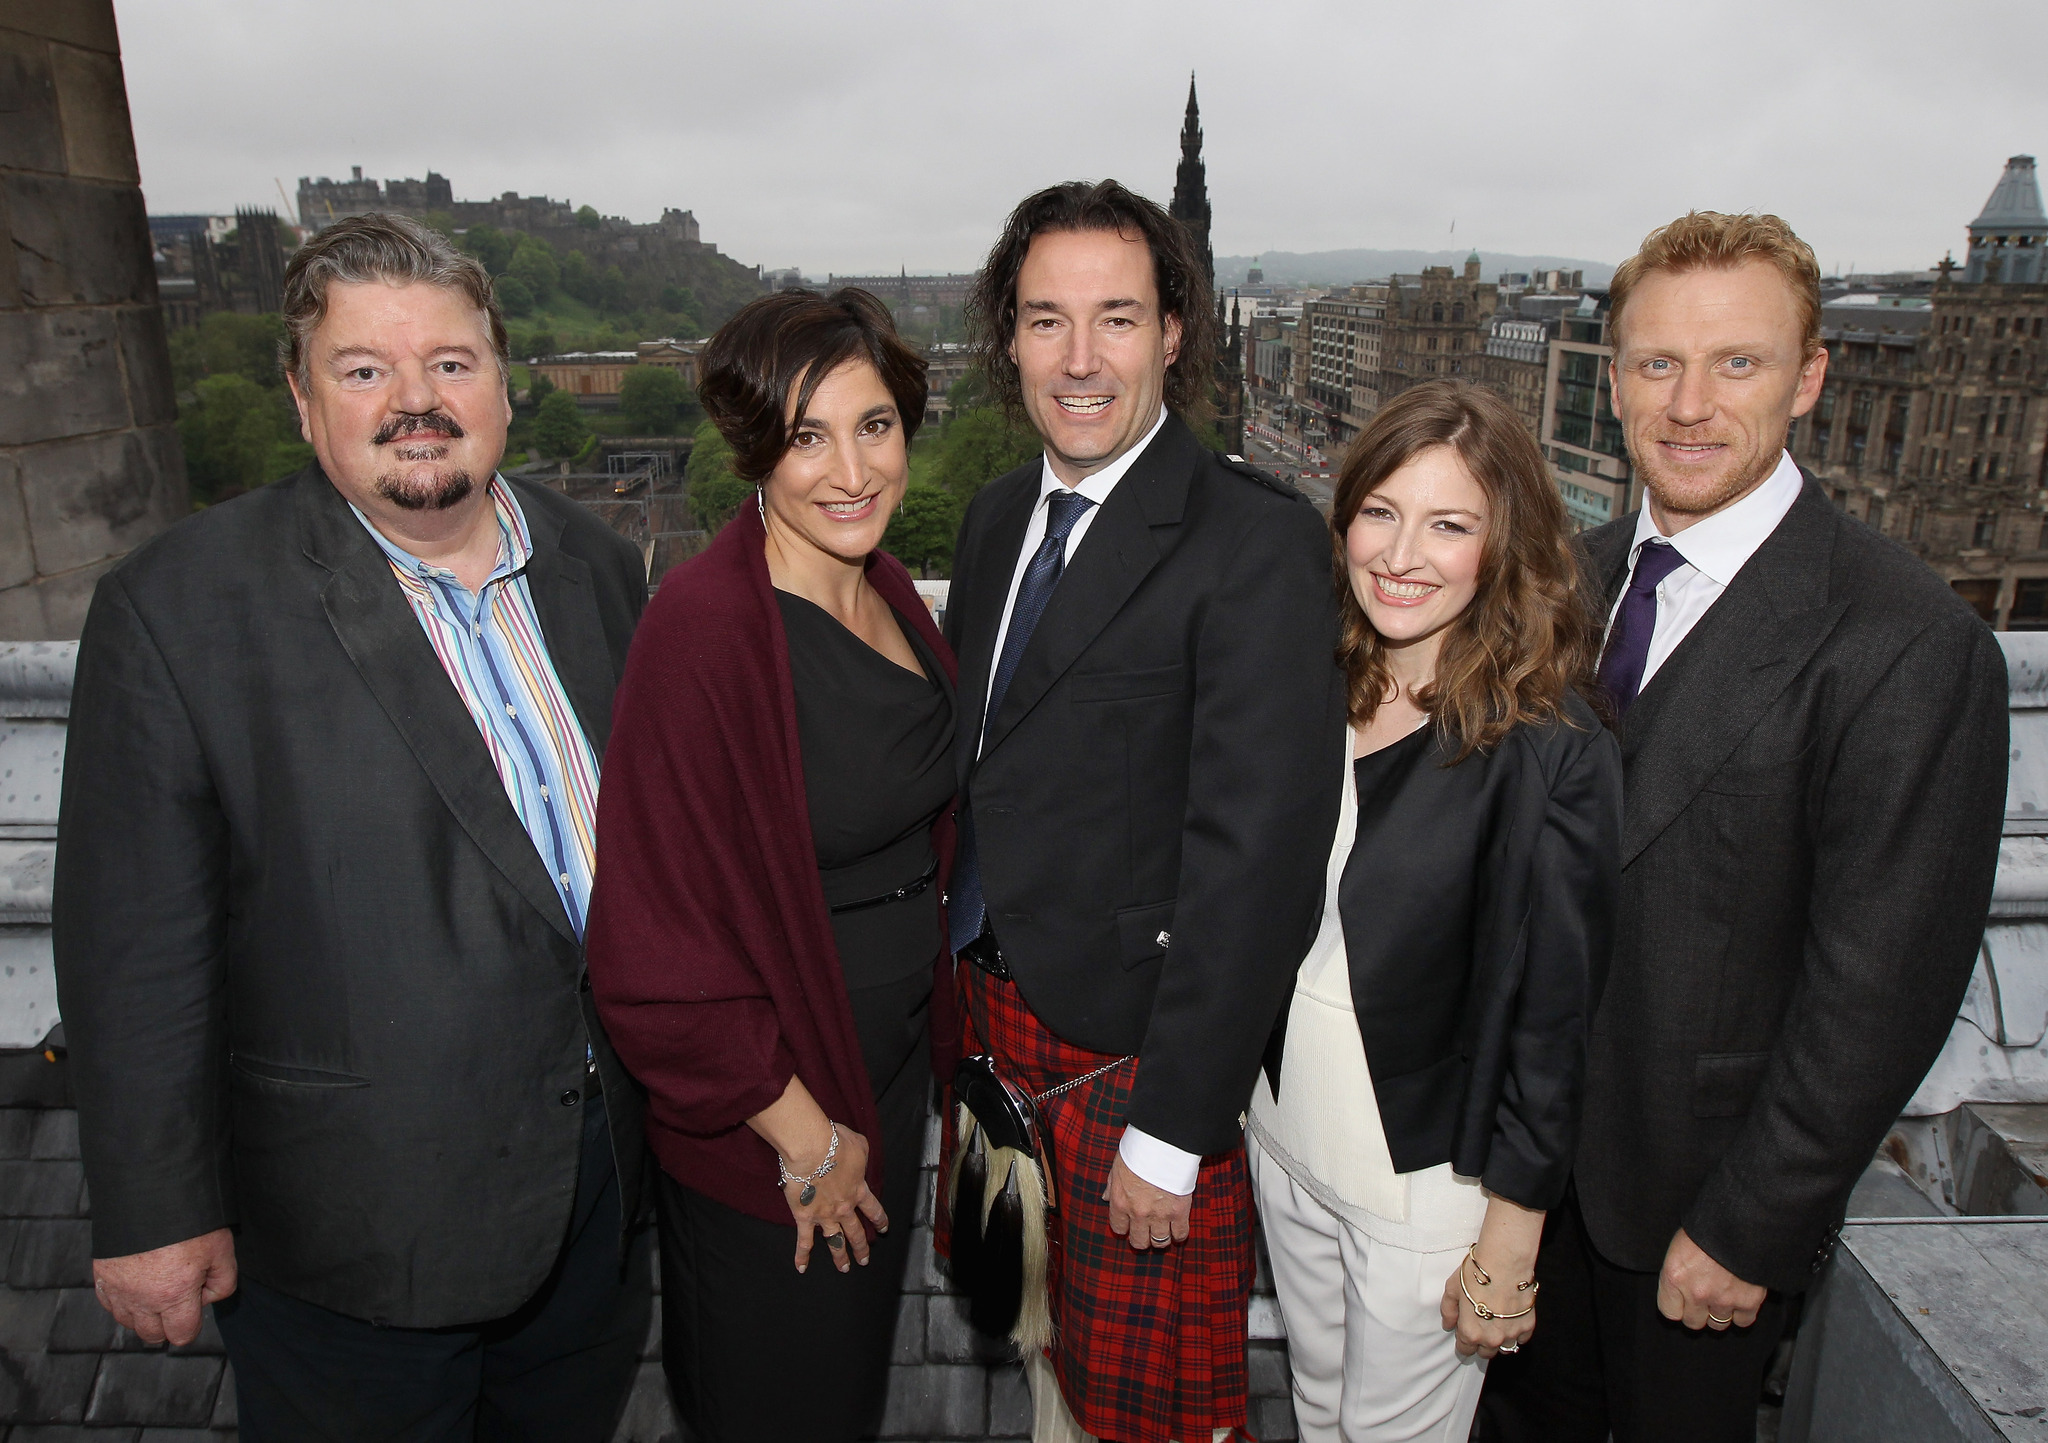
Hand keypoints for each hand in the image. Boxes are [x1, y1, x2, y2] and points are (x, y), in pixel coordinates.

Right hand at [92, 1228, 236, 1345]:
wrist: (151, 1194)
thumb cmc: (189, 1221)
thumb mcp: (222, 1250)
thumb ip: (223, 1281)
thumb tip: (207, 1298)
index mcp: (174, 1295)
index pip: (182, 1335)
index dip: (192, 1325)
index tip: (195, 1307)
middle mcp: (142, 1299)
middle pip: (153, 1335)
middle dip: (168, 1324)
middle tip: (178, 1298)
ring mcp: (118, 1290)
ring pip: (129, 1322)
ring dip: (144, 1314)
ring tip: (158, 1288)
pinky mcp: (102, 1277)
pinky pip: (110, 1305)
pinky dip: (123, 1301)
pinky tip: (137, 1284)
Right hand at [747, 1075, 889, 1274]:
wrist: (812, 1149)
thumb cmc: (835, 1142)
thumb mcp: (859, 1143)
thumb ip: (863, 1153)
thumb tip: (859, 1156)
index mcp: (858, 1190)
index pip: (873, 1209)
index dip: (880, 1220)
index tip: (883, 1229)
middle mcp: (844, 1207)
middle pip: (856, 1232)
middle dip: (862, 1247)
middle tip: (865, 1259)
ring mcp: (824, 1215)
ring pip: (835, 1242)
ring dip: (840, 1256)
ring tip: (844, 1268)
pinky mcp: (804, 1217)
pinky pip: (804, 1241)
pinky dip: (802, 1256)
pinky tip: (802, 1268)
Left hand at [1103, 1153, 1191, 1250]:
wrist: (1163, 1143)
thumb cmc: (1139, 1150)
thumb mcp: (1117, 1166)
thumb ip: (1112, 1186)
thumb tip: (1105, 1198)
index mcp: (1120, 1202)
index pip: (1118, 1229)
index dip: (1125, 1228)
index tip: (1130, 1224)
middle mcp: (1138, 1213)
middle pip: (1139, 1242)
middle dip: (1142, 1238)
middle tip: (1147, 1230)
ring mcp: (1159, 1215)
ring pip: (1159, 1242)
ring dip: (1161, 1238)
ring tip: (1163, 1230)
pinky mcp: (1179, 1212)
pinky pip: (1180, 1234)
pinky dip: (1179, 1234)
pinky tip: (1177, 1227)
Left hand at [1441, 1248, 1537, 1359]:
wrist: (1504, 1262)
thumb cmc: (1476, 1273)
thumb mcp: (1452, 1289)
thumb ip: (1448, 1311)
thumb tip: (1448, 1325)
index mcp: (1470, 1332)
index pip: (1464, 1349)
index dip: (1463, 1341)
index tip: (1465, 1332)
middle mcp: (1491, 1339)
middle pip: (1485, 1353)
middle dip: (1481, 1343)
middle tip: (1481, 1325)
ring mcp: (1511, 1334)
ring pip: (1504, 1349)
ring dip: (1500, 1341)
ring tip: (1497, 1324)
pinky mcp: (1527, 1325)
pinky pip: (1522, 1338)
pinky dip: (1517, 1332)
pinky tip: (1511, 1318)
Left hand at [1658, 1228, 1766, 1330]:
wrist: (1741, 1222)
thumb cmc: (1707, 1227)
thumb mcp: (1679, 1245)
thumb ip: (1678, 1272)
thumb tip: (1679, 1290)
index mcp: (1675, 1277)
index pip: (1669, 1312)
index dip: (1677, 1307)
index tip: (1682, 1301)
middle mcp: (1697, 1293)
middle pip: (1693, 1322)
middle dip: (1698, 1312)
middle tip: (1704, 1298)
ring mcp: (1723, 1300)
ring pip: (1718, 1325)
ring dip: (1720, 1313)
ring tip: (1723, 1296)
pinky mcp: (1748, 1302)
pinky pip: (1743, 1322)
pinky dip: (1742, 1314)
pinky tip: (1740, 1299)